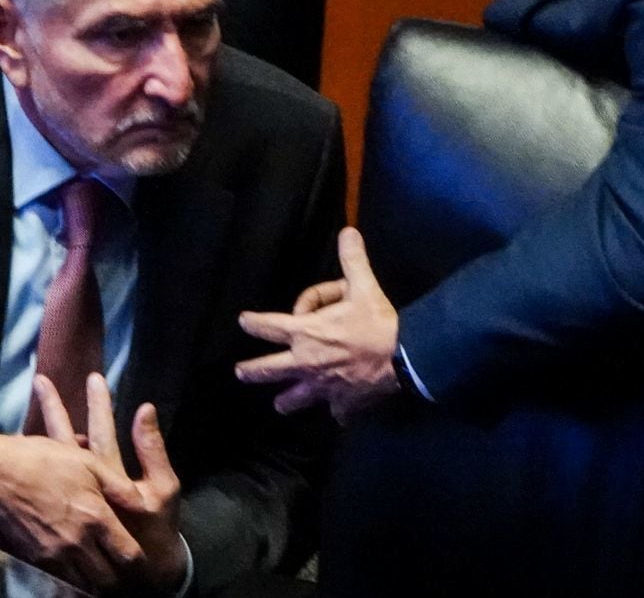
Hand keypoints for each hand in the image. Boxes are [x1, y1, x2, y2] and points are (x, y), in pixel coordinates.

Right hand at [0, 425, 141, 592]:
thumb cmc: (43, 461)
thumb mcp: (88, 463)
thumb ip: (119, 486)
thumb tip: (141, 503)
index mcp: (95, 518)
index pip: (127, 554)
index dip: (139, 562)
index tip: (143, 561)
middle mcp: (76, 542)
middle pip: (106, 578)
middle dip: (118, 577)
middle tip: (123, 570)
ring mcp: (53, 554)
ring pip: (83, 582)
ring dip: (95, 578)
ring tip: (101, 568)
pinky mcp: (35, 558)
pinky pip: (61, 577)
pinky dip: (73, 576)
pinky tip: (76, 564)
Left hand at [36, 374, 188, 594]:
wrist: (140, 569)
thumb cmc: (155, 525)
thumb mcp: (162, 487)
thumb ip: (152, 448)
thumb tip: (145, 409)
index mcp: (108, 478)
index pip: (101, 431)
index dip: (98, 403)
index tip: (92, 377)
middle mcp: (83, 486)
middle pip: (65, 440)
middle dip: (55, 408)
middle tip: (42, 381)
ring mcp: (68, 499)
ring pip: (51, 459)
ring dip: (41, 430)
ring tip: (31, 404)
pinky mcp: (58, 513)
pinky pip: (42, 486)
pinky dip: (35, 462)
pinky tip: (26, 443)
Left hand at [235, 227, 400, 421]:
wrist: (403, 357)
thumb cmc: (377, 322)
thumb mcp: (363, 286)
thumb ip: (352, 260)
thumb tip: (348, 230)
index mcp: (306, 332)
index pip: (269, 326)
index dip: (253, 322)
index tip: (243, 321)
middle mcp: (305, 362)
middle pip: (268, 369)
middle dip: (252, 371)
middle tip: (241, 373)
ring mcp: (321, 387)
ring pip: (293, 400)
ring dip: (287, 401)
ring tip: (281, 405)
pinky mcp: (341, 404)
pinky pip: (334, 412)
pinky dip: (336, 412)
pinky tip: (337, 414)